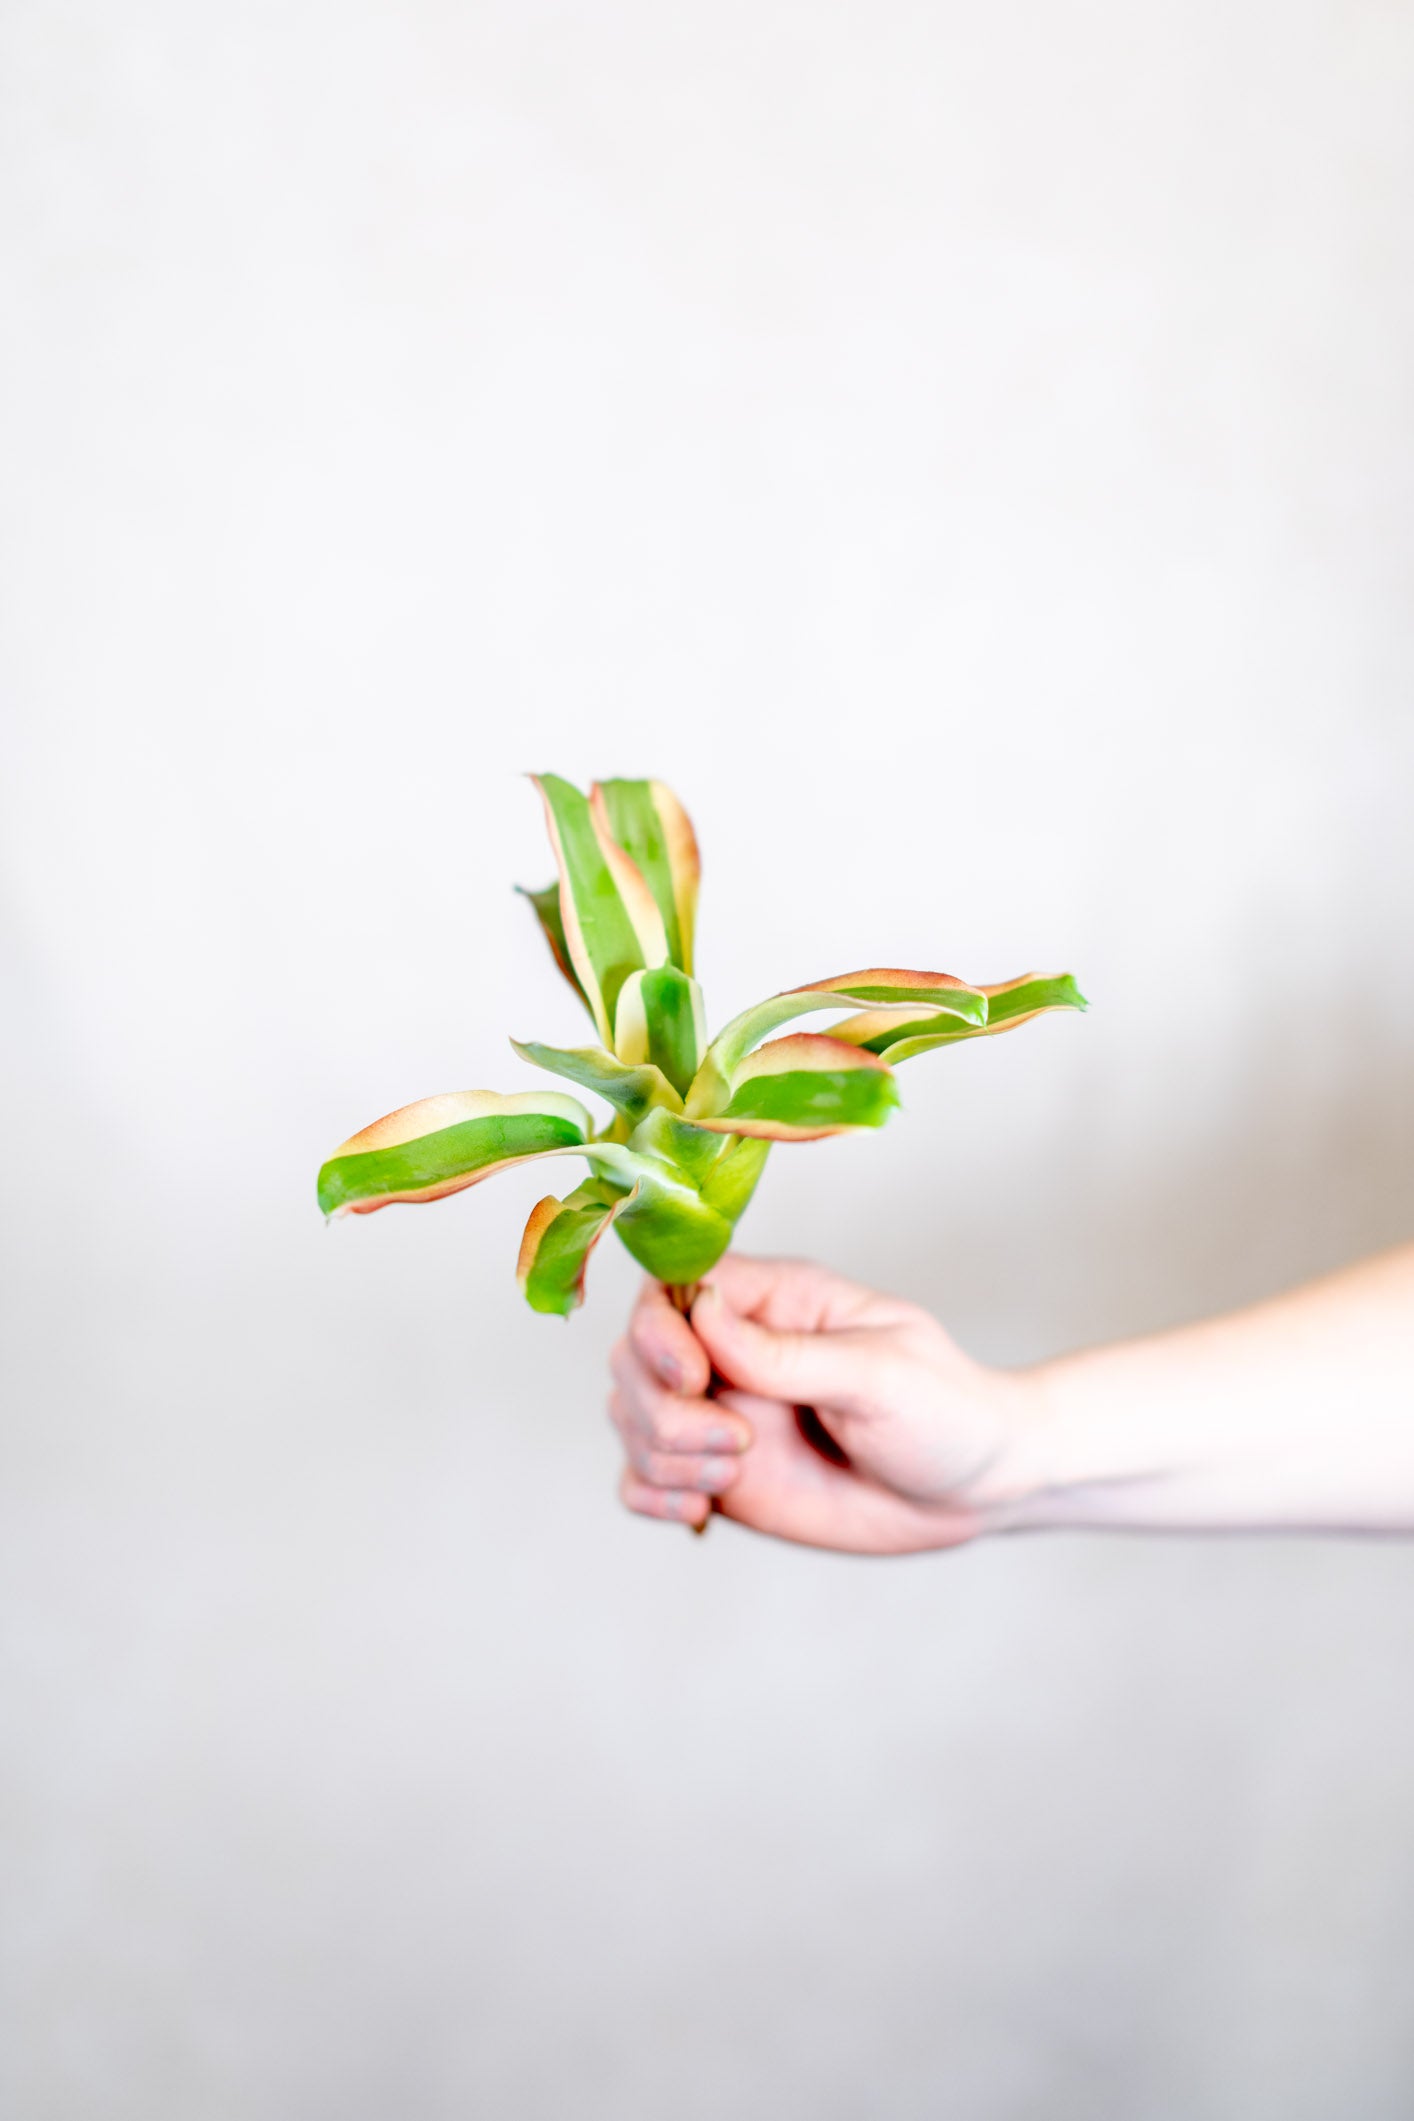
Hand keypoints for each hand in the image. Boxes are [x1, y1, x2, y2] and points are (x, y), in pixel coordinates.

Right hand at [607, 1254, 1039, 1551]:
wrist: (974, 1489)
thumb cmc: (944, 1410)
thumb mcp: (880, 1373)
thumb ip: (788, 1354)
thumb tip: (703, 1313)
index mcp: (775, 1300)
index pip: (672, 1284)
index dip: (660, 1329)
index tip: (697, 1377)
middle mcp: (733, 1351)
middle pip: (634, 1353)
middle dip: (662, 1407)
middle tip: (739, 1444)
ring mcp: (720, 1413)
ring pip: (629, 1416)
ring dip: (663, 1455)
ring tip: (736, 1475)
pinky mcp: (718, 1474)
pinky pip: (641, 1478)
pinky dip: (650, 1496)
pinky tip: (699, 1512)